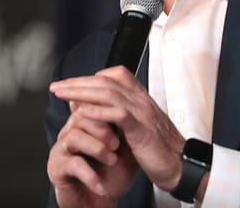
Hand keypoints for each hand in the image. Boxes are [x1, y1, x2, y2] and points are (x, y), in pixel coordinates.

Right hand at [47, 101, 137, 207]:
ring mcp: (61, 150)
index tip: (123, 119)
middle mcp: (70, 133)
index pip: (90, 103)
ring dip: (97, 148)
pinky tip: (101, 184)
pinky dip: (90, 175)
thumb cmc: (112, 177)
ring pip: (75, 136)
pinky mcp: (57, 168)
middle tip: (117, 144)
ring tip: (111, 161)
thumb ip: (128, 128)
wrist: (103, 204)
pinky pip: (72, 164)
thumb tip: (137, 107)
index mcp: (86, 125)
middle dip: (103, 128)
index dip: (105, 109)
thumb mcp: (127, 150)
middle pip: (81, 116)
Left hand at [49, 66, 185, 192]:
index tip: (73, 84)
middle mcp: (141, 100)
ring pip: (109, 92)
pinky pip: (119, 114)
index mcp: (141, 99)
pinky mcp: (142, 128)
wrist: (182, 165)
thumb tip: (94, 109)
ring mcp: (142, 112)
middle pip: (106, 81)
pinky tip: (82, 112)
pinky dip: (99, 111)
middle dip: (78, 82)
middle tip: (57, 86)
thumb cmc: (160, 150)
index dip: (92, 76)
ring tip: (62, 94)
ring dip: (81, 92)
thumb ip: (119, 117)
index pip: (116, 74)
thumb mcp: (138, 128)